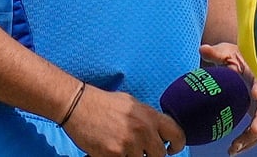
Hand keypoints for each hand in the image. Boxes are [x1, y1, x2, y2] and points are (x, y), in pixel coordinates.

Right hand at [62, 85, 184, 156]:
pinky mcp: (113, 154)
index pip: (176, 134)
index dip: (178, 145)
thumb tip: (159, 131)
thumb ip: (148, 118)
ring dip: (133, 156)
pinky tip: (111, 149)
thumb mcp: (133, 104)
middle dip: (151, 154)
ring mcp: (128, 144)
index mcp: (150, 116)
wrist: (79, 105)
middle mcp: (143, 130)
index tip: (171, 149)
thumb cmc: (104, 103)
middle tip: (141, 150)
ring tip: (122, 146)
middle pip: (159, 154)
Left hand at [200, 43, 256, 153]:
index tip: (256, 94)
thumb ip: (216, 52)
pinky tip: (234, 149)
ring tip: (233, 149)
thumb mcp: (226, 51)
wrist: (244, 63)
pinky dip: (248, 142)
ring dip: (251, 139)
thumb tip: (203, 49)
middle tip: (252, 132)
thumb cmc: (236, 56)